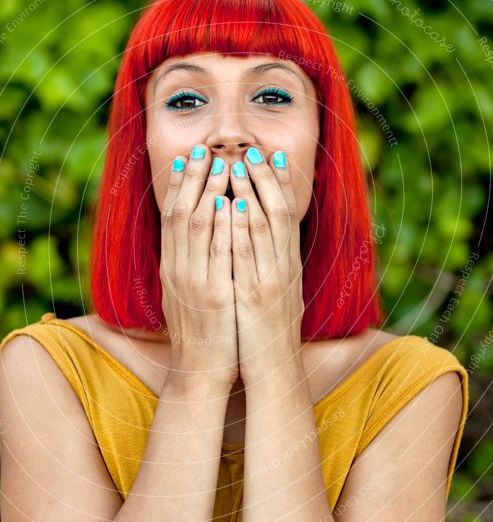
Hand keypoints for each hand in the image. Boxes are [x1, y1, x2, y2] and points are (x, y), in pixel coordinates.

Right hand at [159, 145, 238, 388]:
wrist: (199, 372)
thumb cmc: (199, 333)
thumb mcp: (186, 293)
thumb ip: (188, 264)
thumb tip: (193, 236)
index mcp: (172, 268)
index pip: (170, 217)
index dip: (178, 186)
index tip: (186, 158)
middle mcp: (178, 270)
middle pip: (180, 213)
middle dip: (192, 178)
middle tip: (201, 148)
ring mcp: (194, 282)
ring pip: (196, 227)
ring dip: (206, 192)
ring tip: (218, 163)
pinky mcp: (214, 296)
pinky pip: (216, 254)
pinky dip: (220, 226)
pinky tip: (228, 203)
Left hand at [229, 148, 304, 384]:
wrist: (275, 371)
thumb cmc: (271, 334)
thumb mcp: (278, 294)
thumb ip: (273, 266)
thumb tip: (266, 242)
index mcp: (288, 267)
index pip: (288, 217)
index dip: (280, 186)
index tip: (272, 157)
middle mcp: (283, 268)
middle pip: (279, 213)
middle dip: (266, 179)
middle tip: (254, 150)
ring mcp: (270, 280)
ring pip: (265, 227)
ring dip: (253, 193)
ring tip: (240, 165)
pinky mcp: (253, 295)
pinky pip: (247, 254)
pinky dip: (242, 227)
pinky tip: (233, 206)